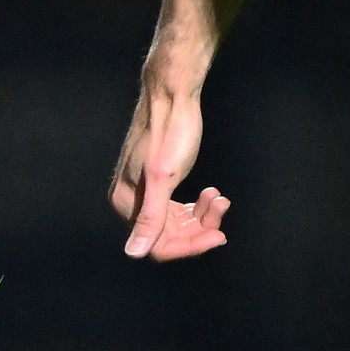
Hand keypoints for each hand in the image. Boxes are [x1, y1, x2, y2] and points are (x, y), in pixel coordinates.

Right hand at [110, 74, 229, 259]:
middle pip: (170, 235)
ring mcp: (146, 193)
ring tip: (219, 198)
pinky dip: (198, 206)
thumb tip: (132, 253)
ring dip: (202, 215)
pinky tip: (213, 194)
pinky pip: (179, 209)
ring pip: (178, 223)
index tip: (219, 234)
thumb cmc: (169, 132)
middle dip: (200, 227)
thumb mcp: (163, 177)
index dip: (190, 245)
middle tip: (222, 208)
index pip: (158, 245)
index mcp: (127, 203)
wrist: (173, 96)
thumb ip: (150, 217)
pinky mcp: (160, 183)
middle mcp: (132, 201)